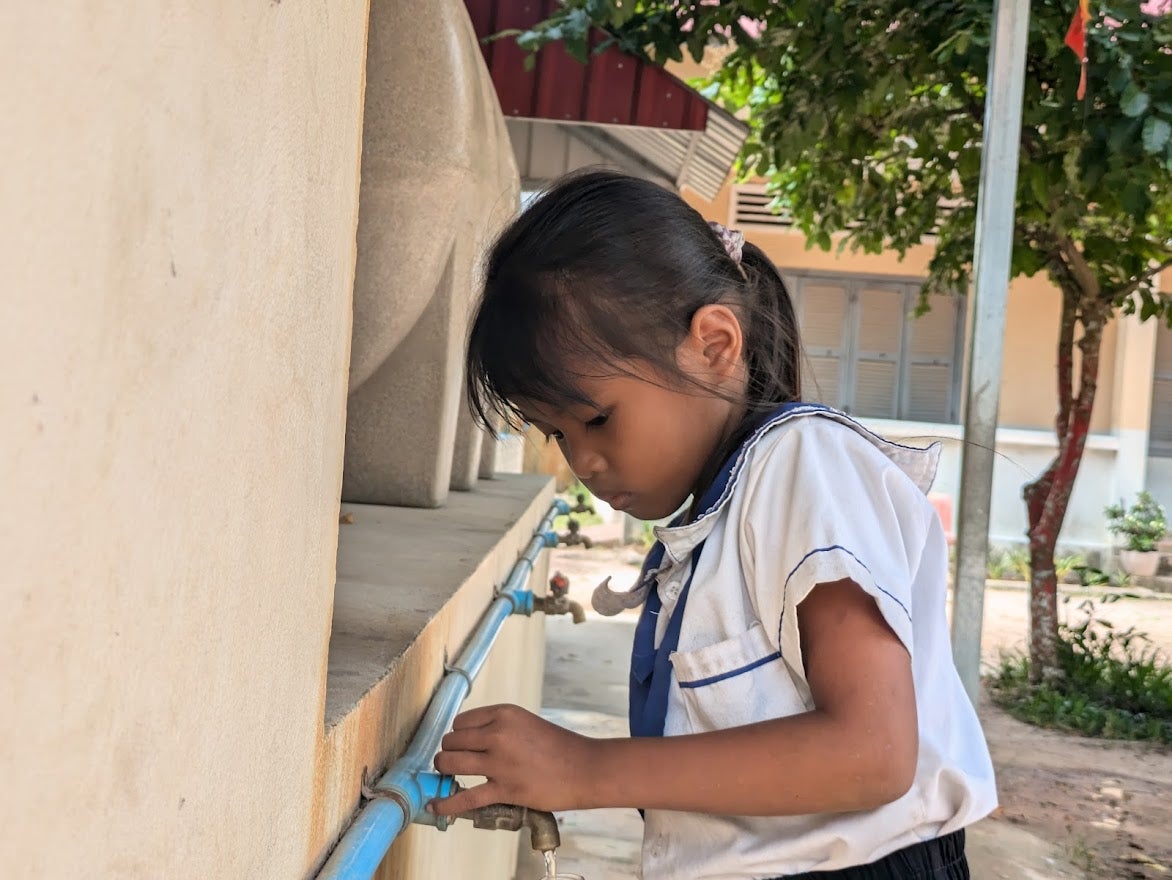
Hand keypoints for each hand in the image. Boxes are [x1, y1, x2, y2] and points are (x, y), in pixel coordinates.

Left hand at [429, 704, 596, 814]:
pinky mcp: (504, 789)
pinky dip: (447, 803)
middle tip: (453, 760)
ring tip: (445, 775)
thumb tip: (471, 740)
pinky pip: (465, 797)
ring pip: (450, 763)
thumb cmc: (560, 747)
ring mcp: (499, 762)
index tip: (460, 744)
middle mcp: (498, 734)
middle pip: (452, 741)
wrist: (585, 768)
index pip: (461, 722)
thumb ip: (500, 728)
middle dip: (448, 751)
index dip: (457, 734)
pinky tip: (436, 805)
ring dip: (443, 770)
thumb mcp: (526, 723)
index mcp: (504, 714)